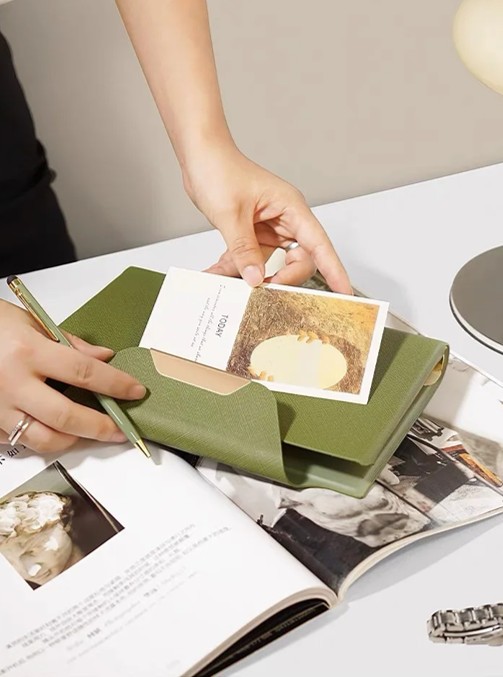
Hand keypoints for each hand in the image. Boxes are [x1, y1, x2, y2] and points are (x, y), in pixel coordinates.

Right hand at [0, 300, 145, 452]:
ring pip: (42, 439)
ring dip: (74, 440)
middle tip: (121, 429)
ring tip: (92, 434)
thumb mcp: (30, 320)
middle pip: (67, 416)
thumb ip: (70, 343)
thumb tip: (104, 359)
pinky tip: (57, 431)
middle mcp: (12, 382)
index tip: (135, 391)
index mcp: (27, 351)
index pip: (84, 372)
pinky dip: (42, 440)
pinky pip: (20, 440)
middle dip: (101, 427)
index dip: (116, 384)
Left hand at [183, 144, 351, 292]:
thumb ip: (244, 250)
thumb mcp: (230, 215)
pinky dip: (236, 266)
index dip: (334, 270)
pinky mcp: (254, 233)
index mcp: (291, 208)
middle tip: (264, 293)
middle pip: (298, 260)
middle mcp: (285, 219)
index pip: (320, 245)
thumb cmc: (219, 169)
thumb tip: (255, 278)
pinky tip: (218, 270)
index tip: (343, 292)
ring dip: (251, 274)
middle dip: (282, 279)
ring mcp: (270, 227)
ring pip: (272, 263)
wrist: (200, 156)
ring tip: (229, 278)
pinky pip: (252, 258)